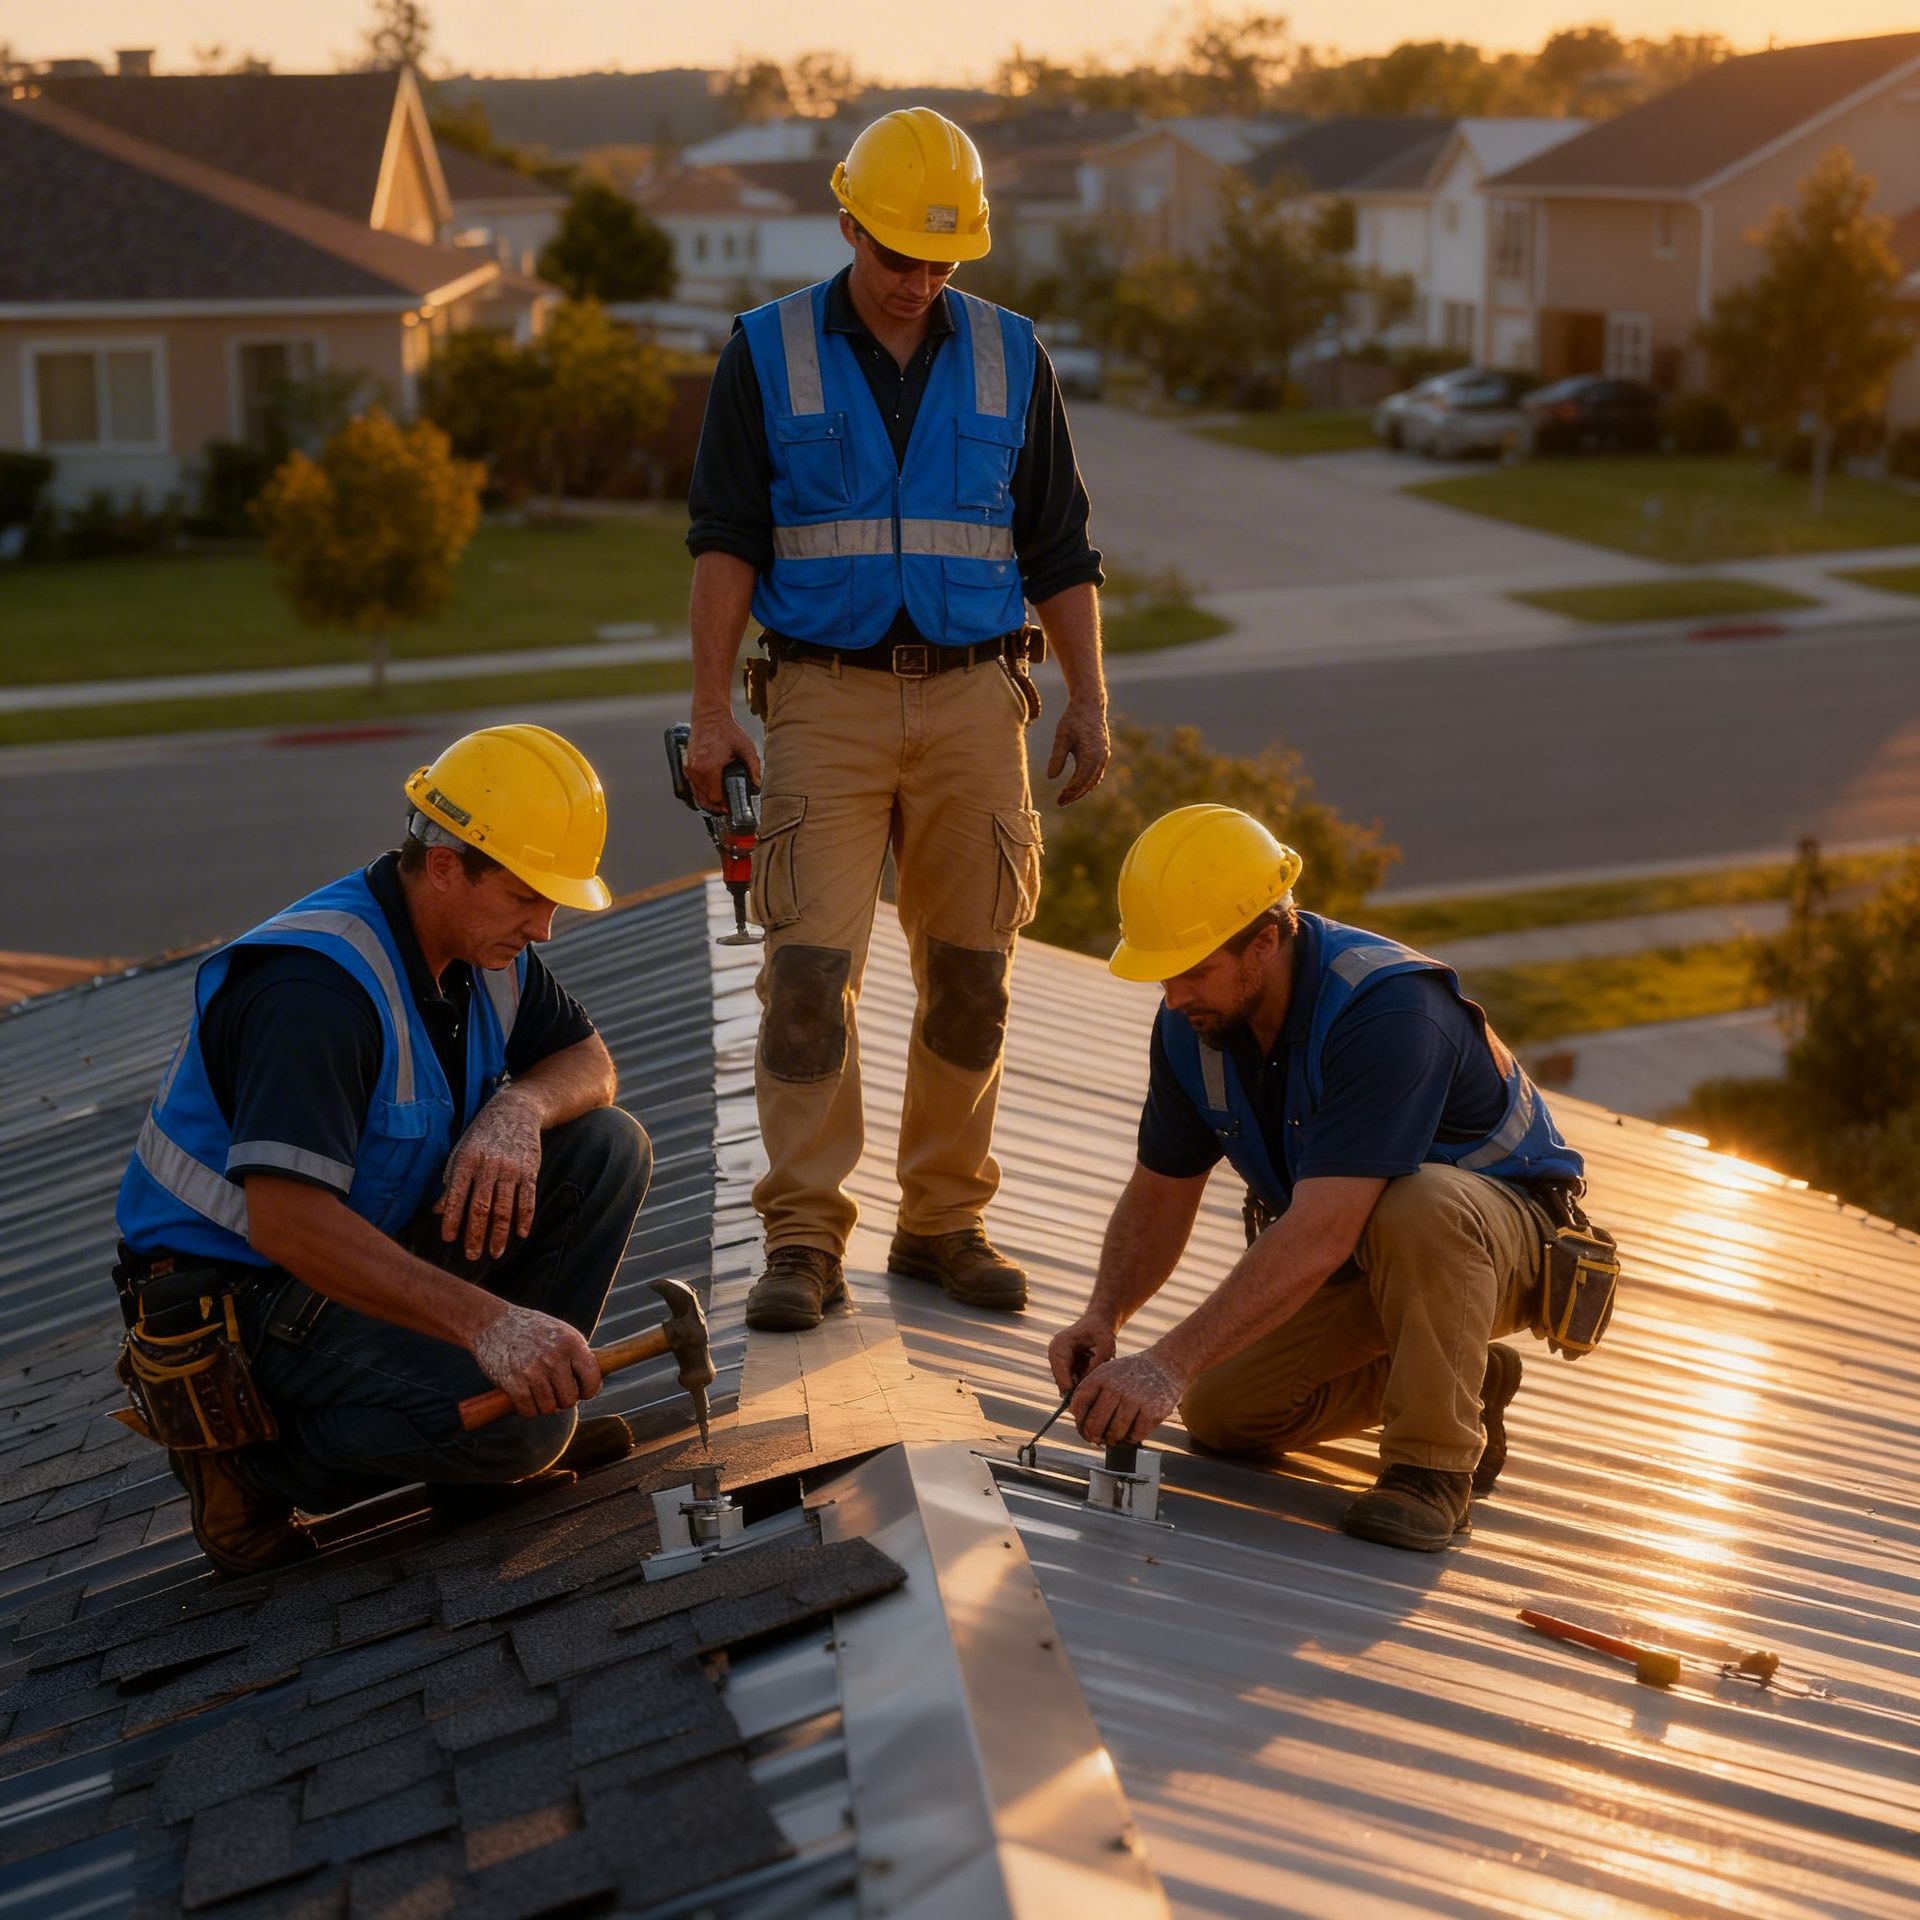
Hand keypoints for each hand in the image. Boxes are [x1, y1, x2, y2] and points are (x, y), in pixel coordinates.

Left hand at [440, 1088, 541, 1260]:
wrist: (515, 1111)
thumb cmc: (482, 1136)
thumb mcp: (461, 1154)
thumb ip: (451, 1183)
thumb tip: (437, 1211)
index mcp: (466, 1162)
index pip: (456, 1197)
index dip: (452, 1220)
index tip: (449, 1239)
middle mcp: (488, 1166)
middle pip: (481, 1208)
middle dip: (476, 1235)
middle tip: (473, 1256)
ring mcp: (510, 1169)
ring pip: (504, 1208)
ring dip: (500, 1234)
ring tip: (496, 1252)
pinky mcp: (529, 1170)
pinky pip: (527, 1199)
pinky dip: (524, 1218)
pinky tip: (520, 1234)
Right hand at [471, 1300, 601, 1419]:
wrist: (492, 1322)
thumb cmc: (530, 1329)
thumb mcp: (561, 1332)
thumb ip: (578, 1355)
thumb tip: (596, 1384)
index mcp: (571, 1342)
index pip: (592, 1378)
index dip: (589, 1390)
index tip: (582, 1391)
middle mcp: (555, 1357)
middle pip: (570, 1399)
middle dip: (563, 1399)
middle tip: (554, 1390)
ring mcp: (534, 1371)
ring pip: (550, 1408)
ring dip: (544, 1405)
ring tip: (538, 1391)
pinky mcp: (513, 1383)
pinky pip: (529, 1411)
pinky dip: (527, 1409)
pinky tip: (525, 1396)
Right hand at [687, 709, 761, 813]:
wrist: (709, 717)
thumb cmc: (727, 731)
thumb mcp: (746, 748)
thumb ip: (754, 767)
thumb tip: (756, 786)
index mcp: (709, 767)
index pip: (716, 798)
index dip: (725, 805)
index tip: (733, 808)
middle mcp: (696, 771)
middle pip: (705, 800)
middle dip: (717, 807)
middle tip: (729, 809)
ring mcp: (689, 769)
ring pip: (697, 796)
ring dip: (709, 802)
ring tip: (722, 804)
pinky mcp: (687, 767)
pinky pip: (693, 788)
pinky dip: (702, 794)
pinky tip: (712, 795)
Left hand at [1046, 698, 1109, 805]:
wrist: (1090, 705)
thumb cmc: (1073, 719)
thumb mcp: (1061, 736)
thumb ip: (1057, 757)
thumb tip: (1051, 777)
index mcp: (1091, 754)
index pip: (1080, 780)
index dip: (1070, 791)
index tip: (1059, 799)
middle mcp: (1100, 757)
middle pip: (1088, 783)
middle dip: (1075, 794)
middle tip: (1060, 803)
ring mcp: (1104, 756)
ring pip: (1094, 780)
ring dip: (1081, 790)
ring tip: (1066, 798)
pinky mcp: (1103, 754)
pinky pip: (1096, 774)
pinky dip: (1087, 783)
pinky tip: (1076, 787)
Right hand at [1048, 1313, 1116, 1396]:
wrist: (1098, 1323)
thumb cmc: (1102, 1331)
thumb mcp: (1106, 1343)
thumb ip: (1098, 1362)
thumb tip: (1089, 1383)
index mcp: (1059, 1346)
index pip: (1060, 1372)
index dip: (1069, 1388)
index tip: (1080, 1402)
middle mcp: (1055, 1355)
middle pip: (1062, 1382)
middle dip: (1076, 1392)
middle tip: (1091, 1402)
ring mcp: (1059, 1362)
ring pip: (1067, 1385)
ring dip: (1081, 1388)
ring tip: (1096, 1386)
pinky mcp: (1066, 1368)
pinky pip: (1073, 1383)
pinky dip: (1083, 1385)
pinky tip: (1094, 1382)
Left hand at [1069, 1347, 1189, 1447]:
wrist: (1166, 1364)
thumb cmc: (1133, 1372)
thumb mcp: (1108, 1372)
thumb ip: (1091, 1390)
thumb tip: (1076, 1416)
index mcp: (1101, 1377)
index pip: (1080, 1405)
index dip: (1078, 1422)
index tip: (1082, 1429)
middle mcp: (1116, 1388)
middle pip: (1094, 1425)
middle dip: (1093, 1436)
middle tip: (1096, 1439)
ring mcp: (1135, 1400)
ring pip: (1114, 1433)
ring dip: (1112, 1440)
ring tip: (1114, 1437)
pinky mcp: (1153, 1412)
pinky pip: (1135, 1436)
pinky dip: (1132, 1438)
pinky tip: (1132, 1431)